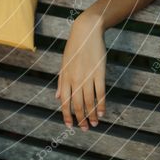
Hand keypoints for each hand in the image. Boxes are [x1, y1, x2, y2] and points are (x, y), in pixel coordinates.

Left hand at [54, 15, 106, 130]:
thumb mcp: (64, 64)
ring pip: (89, 102)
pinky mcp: (99, 73)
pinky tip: (102, 113)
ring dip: (92, 115)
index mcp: (65, 78)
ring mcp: (88, 77)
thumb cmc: (74, 48)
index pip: (64, 102)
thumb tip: (57, 98)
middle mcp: (75, 79)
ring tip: (94, 124)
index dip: (67, 116)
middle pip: (77, 105)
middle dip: (81, 119)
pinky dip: (101, 105)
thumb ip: (61, 82)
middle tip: (84, 128)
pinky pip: (100, 93)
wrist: (86, 31)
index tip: (70, 126)